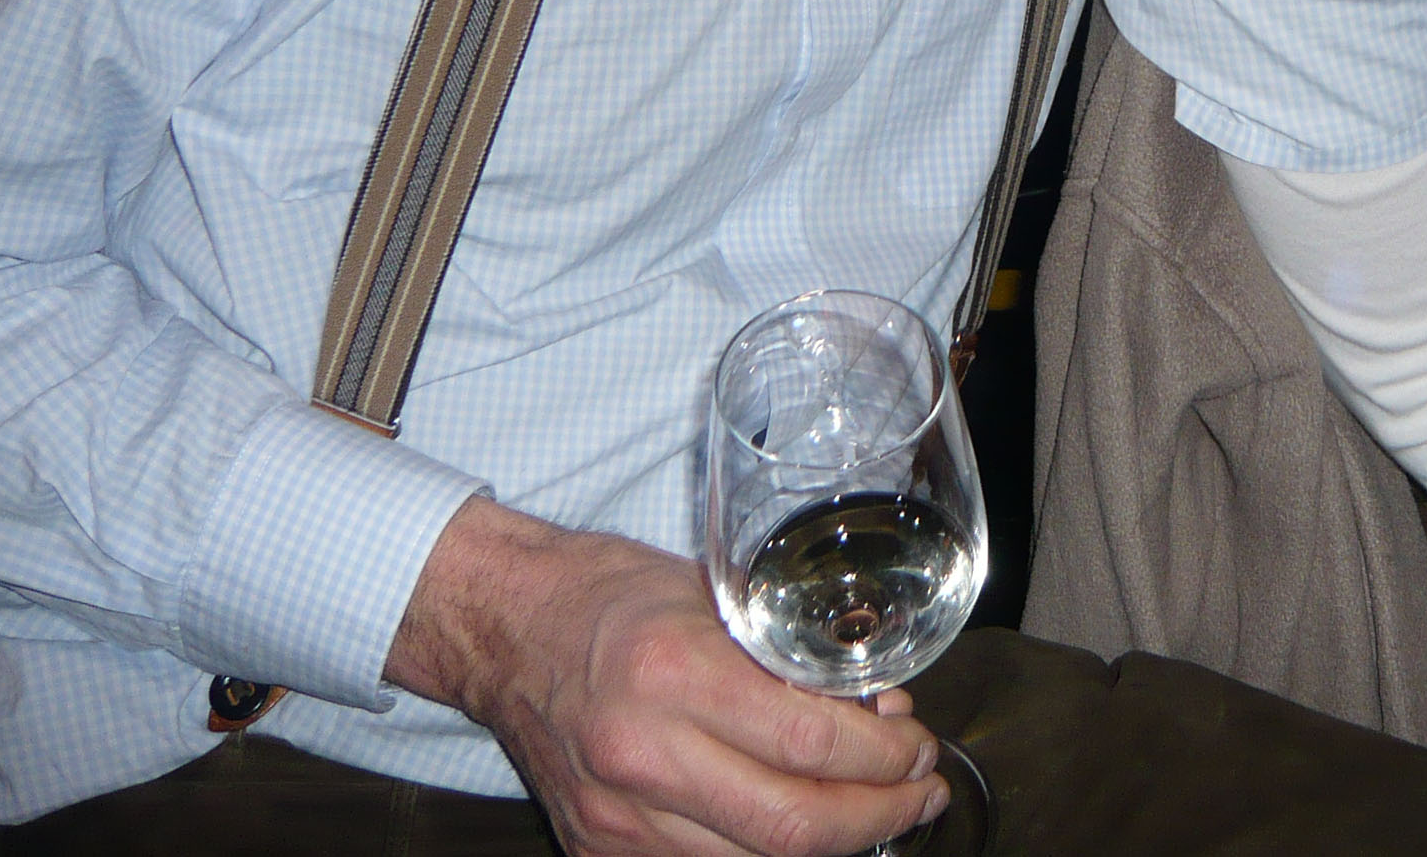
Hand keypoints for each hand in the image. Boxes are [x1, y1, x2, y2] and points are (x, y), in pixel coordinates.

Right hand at [386, 497, 948, 856]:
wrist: (506, 630)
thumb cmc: (613, 597)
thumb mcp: (713, 596)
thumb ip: (788, 654)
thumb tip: (876, 706)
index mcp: (673, 676)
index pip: (810, 745)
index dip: (885, 758)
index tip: (919, 746)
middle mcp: (642, 757)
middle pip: (793, 826)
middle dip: (879, 816)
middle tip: (920, 793)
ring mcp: (615, 818)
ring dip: (834, 845)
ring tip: (876, 811)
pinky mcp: (597, 851)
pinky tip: (802, 828)